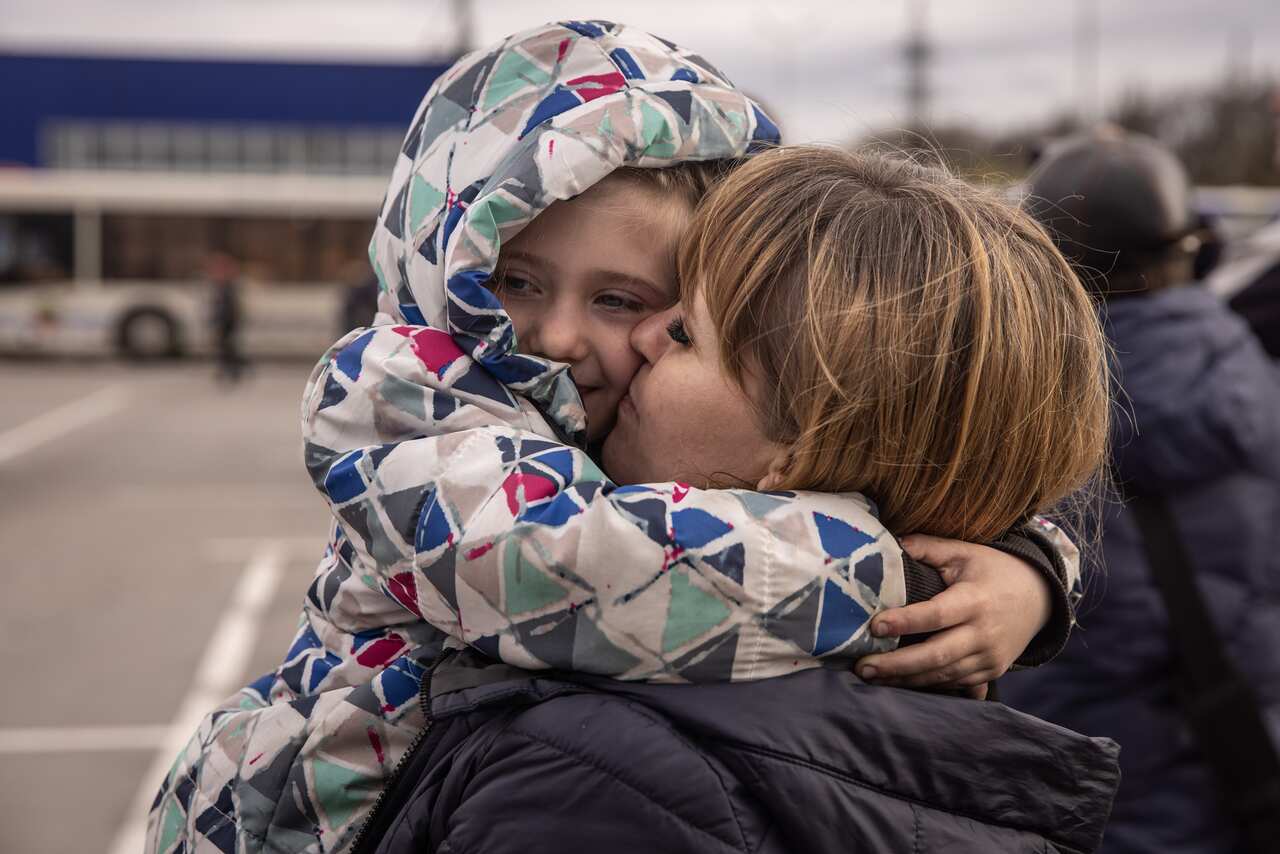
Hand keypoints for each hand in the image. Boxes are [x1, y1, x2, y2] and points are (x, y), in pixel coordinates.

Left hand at [855, 534, 1051, 692]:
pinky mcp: (991, 671)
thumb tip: (892, 541)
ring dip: (906, 679)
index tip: (874, 626)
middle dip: (898, 664)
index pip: (936, 614)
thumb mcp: (964, 553)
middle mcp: (984, 633)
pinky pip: (955, 683)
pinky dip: (926, 685)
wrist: (1039, 597)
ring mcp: (989, 657)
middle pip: (937, 655)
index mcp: (975, 601)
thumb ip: (929, 548)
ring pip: (943, 674)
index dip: (905, 621)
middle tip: (863, 667)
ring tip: (872, 676)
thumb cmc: (993, 570)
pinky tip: (898, 683)